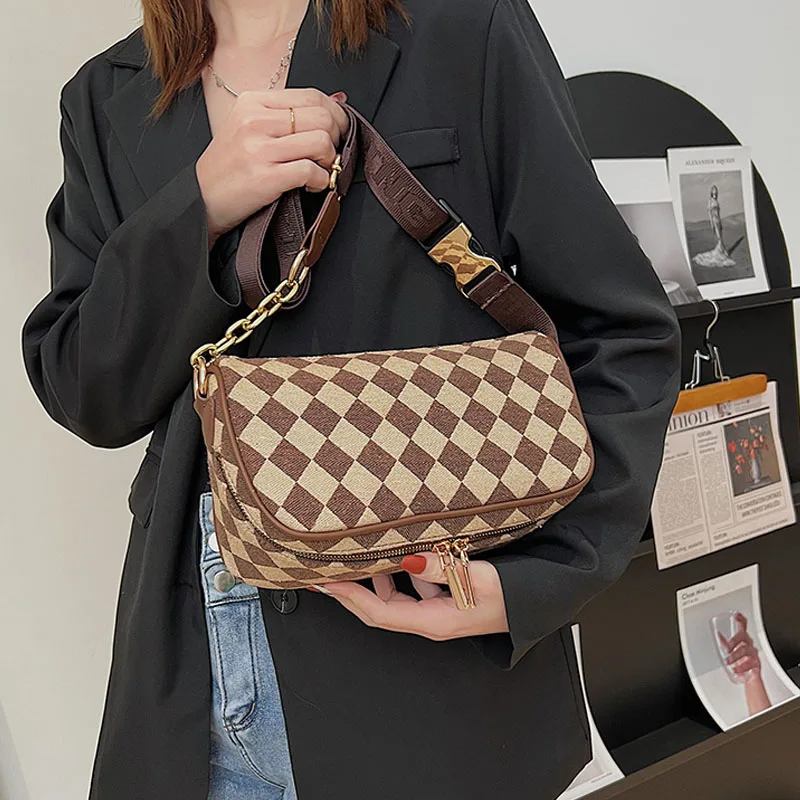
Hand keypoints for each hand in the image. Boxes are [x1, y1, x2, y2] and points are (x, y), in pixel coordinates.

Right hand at [196, 88, 348, 243]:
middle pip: (322, 117)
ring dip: (330, 160)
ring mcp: (259, 149)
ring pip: (321, 142)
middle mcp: (255, 120)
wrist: (201, 197)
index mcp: (253, 101)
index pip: (311, 96)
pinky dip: (321, 181)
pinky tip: (312, 185)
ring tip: (321, 169)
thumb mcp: (251, 127)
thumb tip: (337, 99)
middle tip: (332, 153)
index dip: (336, 114)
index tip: (339, 130)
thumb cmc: (229, 165)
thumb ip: (289, 113)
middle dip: (337, 137)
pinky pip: (310, 171)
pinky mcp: (265, 177)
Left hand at [312, 552, 509, 640]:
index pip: (378, 613)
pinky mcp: (449, 597)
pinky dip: (403, 569)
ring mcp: (440, 608)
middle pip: (380, 606)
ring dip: (377, 576)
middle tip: (330, 568)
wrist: (539, 603)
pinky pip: (416, 584)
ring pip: (397, 594)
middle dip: (353, 589)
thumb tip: (409, 559)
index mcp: (434, 621)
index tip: (326, 583)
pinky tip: (400, 550)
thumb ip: (442, 569)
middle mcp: (431, 618)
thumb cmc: (513, 596)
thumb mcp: (477, 580)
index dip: (350, 598)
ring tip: (359, 553)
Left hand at [718, 613, 761, 679]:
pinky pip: (750, 663)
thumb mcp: (731, 650)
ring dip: (735, 656)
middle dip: (734, 642)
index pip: (743, 627)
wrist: (748, 678)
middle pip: (744, 637)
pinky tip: (736, 669)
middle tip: (726, 650)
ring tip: (728, 661)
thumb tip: (718, 634)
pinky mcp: (757, 664)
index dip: (741, 620)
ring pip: (746, 650)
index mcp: (743, 640)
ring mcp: (754, 654)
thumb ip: (724, 642)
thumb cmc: (740, 662)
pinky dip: (741, 666)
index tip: (736, 615)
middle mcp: (749, 645)